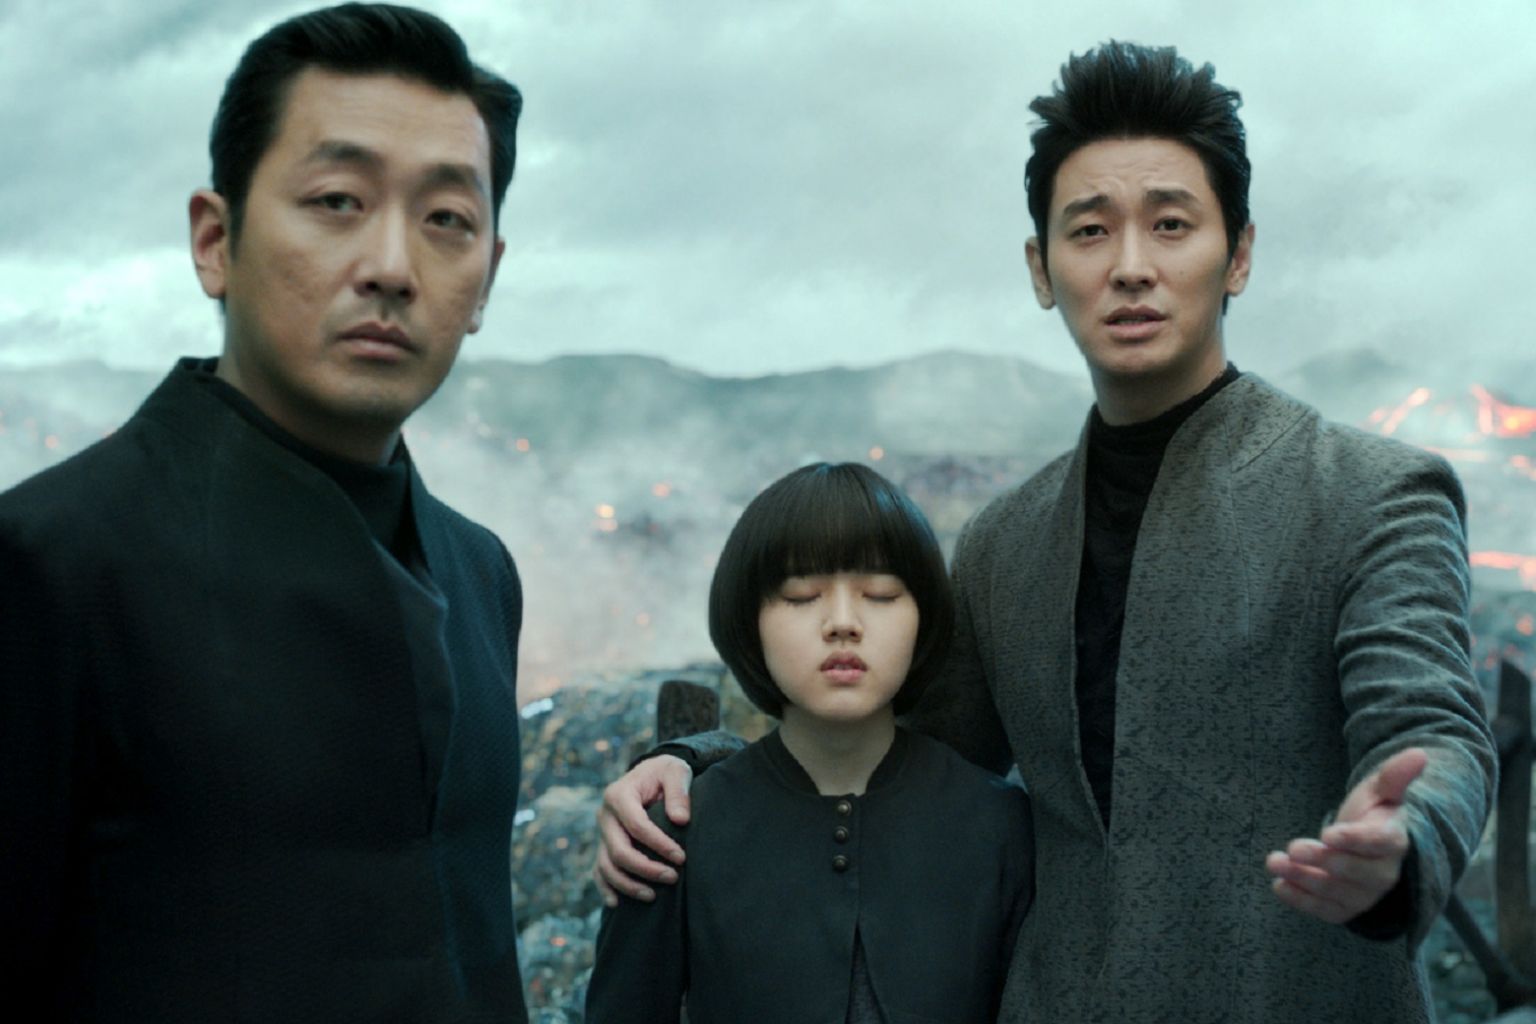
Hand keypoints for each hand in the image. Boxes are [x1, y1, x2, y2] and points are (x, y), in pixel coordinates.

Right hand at [593, 755, 692, 905]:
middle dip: (646, 869)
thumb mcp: (675, 771)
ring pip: (607, 866)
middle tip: (673, 878)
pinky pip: (599, 872)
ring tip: (653, 896)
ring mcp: (602, 833)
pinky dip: (606, 888)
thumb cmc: (665, 773)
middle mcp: (604, 815)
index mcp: (618, 794)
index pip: (637, 826)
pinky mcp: (604, 846)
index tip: (681, 858)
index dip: (659, 845)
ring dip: (628, 885)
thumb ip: (678, 792)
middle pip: (619, 850)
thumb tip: (680, 820)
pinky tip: (617, 904)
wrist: (650, 775)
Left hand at [1265, 747, 1425, 924]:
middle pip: (1358, 873)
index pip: (1380, 844)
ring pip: (1338, 893)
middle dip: (1325, 861)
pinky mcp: (1345, 908)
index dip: (1354, 840)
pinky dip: (1302, 901)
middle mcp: (1383, 873)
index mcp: (1394, 840)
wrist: (1366, 845)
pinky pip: (1326, 911)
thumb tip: (1420, 754)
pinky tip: (1279, 885)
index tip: (1328, 833)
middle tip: (1294, 847)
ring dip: (1304, 880)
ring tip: (1274, 862)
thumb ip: (1395, 775)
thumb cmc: (1373, 814)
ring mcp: (1365, 894)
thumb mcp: (1380, 791)